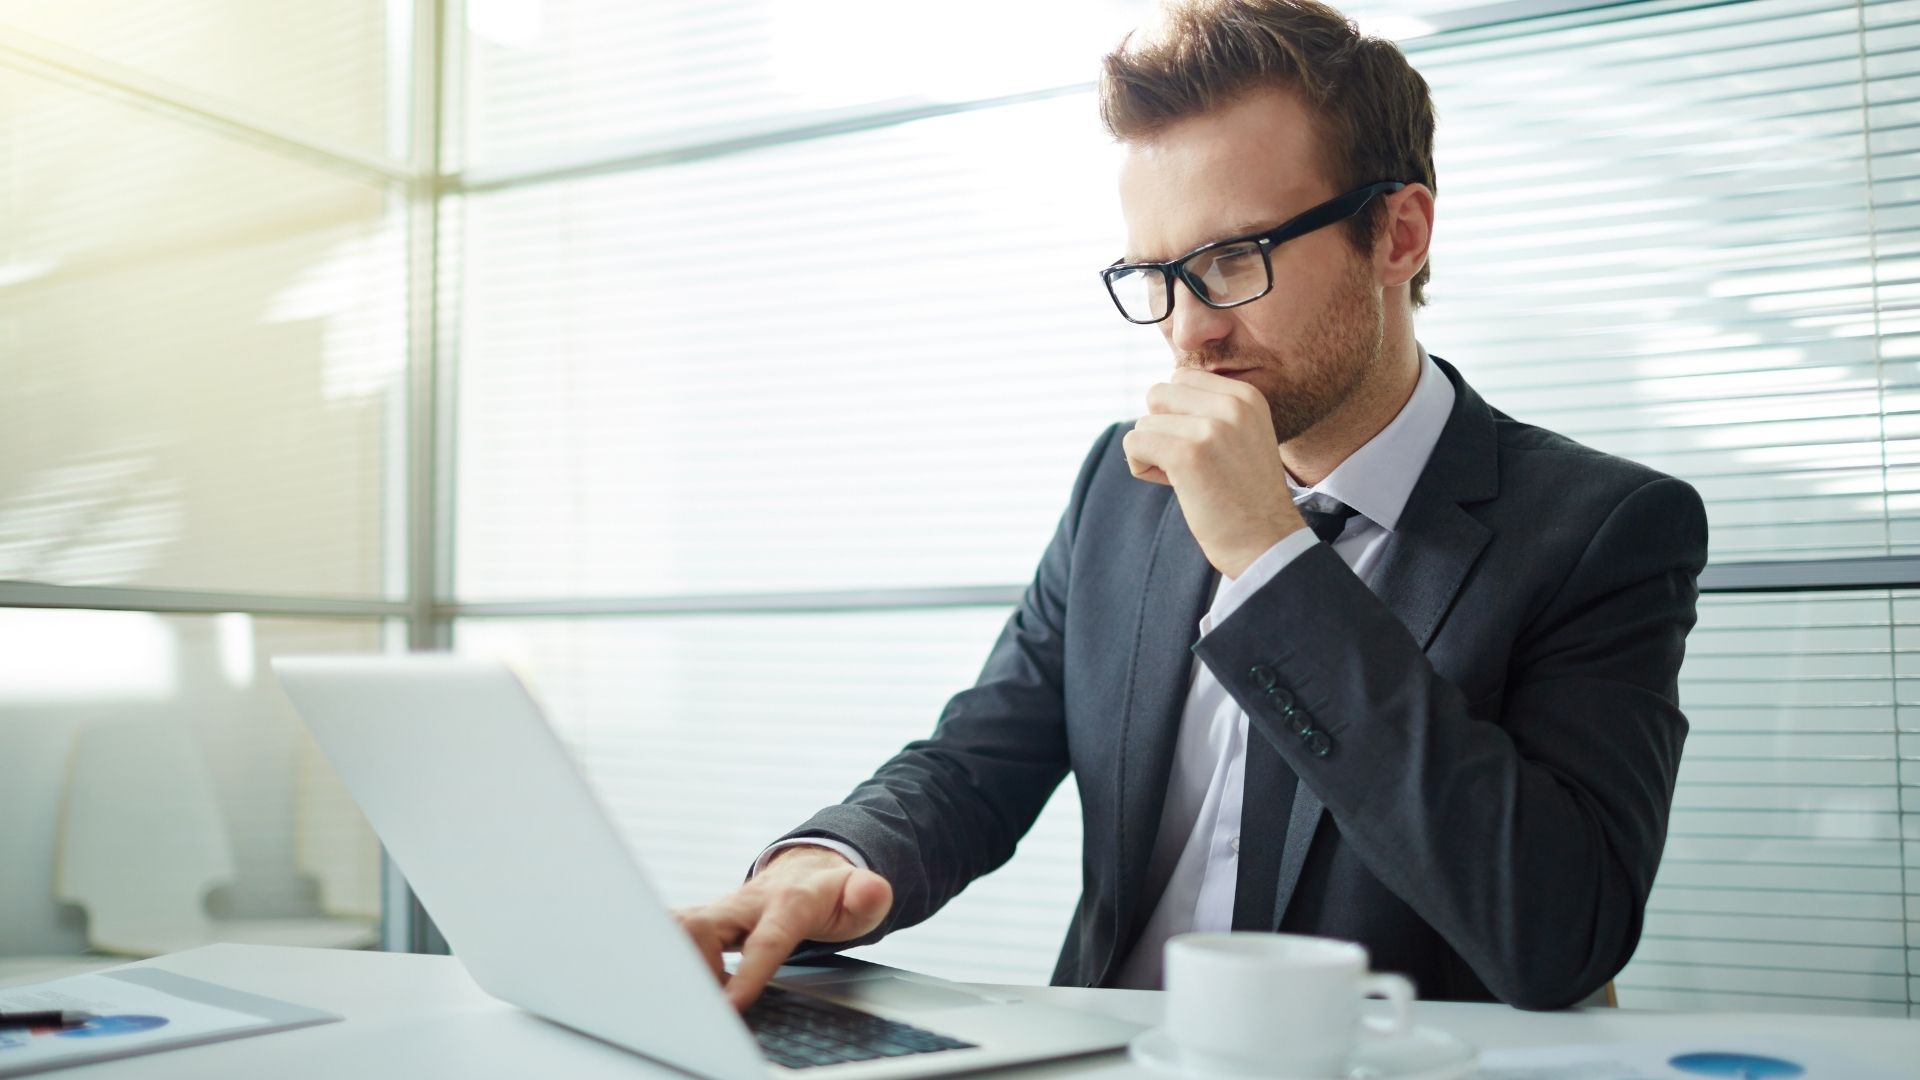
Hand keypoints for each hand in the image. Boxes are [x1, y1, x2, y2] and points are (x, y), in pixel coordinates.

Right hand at [674, 845, 893, 1009]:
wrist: (806, 868)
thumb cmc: (832, 892)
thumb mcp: (861, 895)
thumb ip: (869, 895)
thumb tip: (873, 890)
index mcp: (787, 904)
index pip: (764, 941)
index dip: (746, 974)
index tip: (730, 1006)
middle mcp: (746, 904)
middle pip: (701, 929)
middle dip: (693, 969)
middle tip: (704, 1007)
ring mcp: (721, 910)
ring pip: (676, 927)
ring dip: (674, 963)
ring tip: (689, 1001)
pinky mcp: (704, 919)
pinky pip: (671, 932)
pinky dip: (665, 957)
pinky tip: (677, 986)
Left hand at [1122, 368, 1305, 577]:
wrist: (1266, 541)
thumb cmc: (1245, 496)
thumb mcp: (1240, 436)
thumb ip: (1207, 411)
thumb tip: (1155, 396)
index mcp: (1246, 396)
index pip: (1182, 378)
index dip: (1178, 415)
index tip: (1201, 446)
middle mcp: (1231, 404)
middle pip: (1158, 394)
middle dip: (1161, 428)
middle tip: (1187, 462)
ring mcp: (1210, 428)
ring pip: (1144, 422)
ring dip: (1153, 453)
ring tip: (1187, 479)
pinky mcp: (1187, 454)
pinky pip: (1134, 443)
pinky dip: (1141, 467)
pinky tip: (1173, 485)